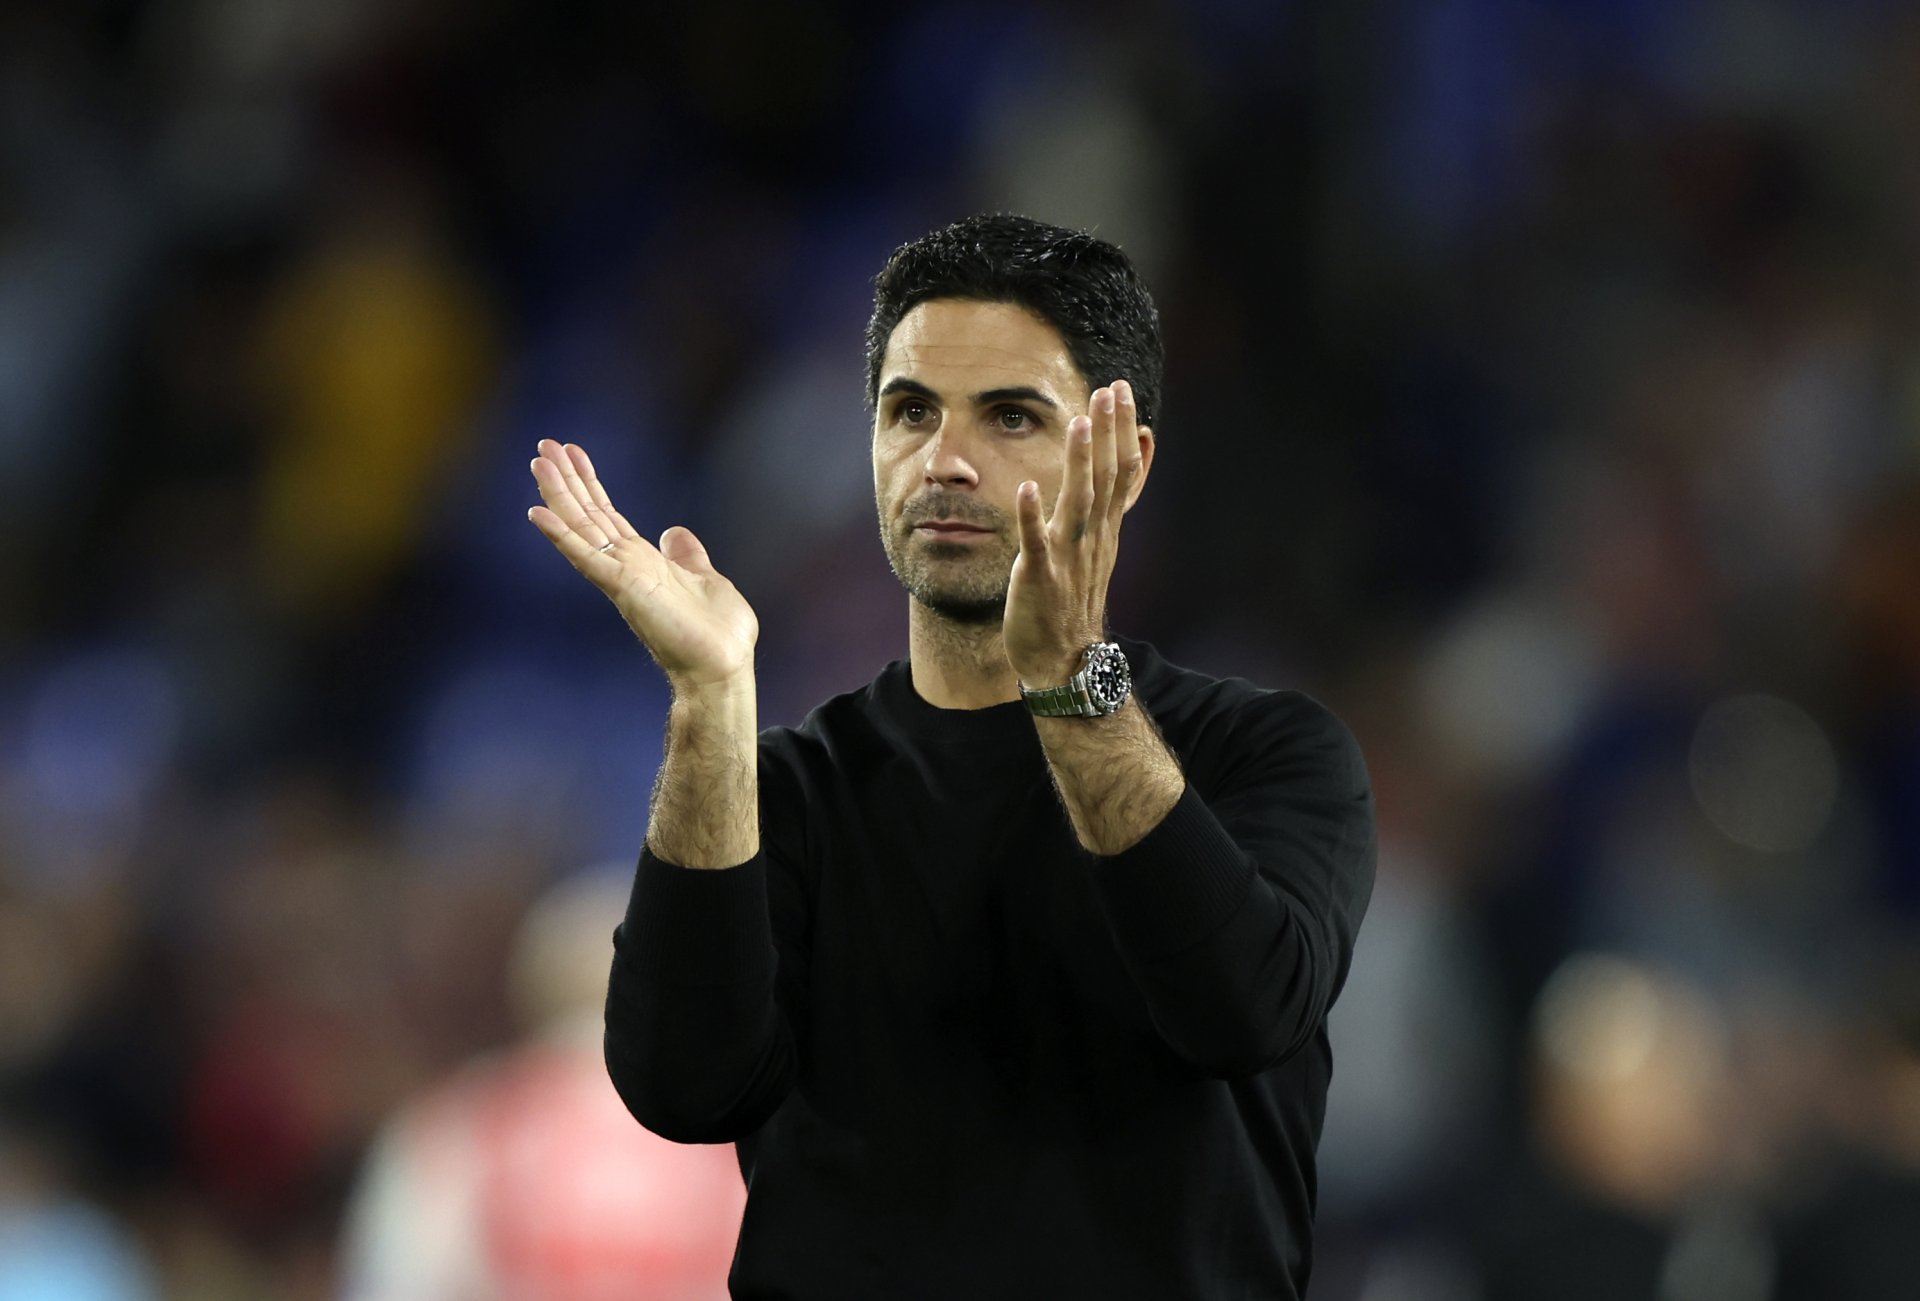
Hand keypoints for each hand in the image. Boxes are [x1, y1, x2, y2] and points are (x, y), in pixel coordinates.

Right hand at [527, 440, 757, 688]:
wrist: (722, 667)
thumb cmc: (717, 634)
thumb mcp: (706, 579)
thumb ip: (687, 555)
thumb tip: (674, 532)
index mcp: (643, 561)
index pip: (608, 514)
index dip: (589, 483)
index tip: (572, 452)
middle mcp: (625, 566)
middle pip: (588, 514)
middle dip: (566, 479)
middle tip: (543, 445)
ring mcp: (621, 576)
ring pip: (582, 528)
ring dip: (558, 495)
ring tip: (538, 462)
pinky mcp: (623, 588)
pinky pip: (586, 557)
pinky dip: (562, 536)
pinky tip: (538, 513)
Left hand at [1003, 379, 1146, 685]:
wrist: (1064, 660)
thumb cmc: (1073, 600)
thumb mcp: (1097, 548)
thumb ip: (1105, 508)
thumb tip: (1119, 475)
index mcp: (1105, 529)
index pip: (1122, 470)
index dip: (1122, 429)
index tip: (1120, 390)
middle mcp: (1092, 538)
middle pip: (1108, 477)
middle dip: (1108, 432)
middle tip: (1110, 390)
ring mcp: (1068, 558)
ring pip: (1078, 503)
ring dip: (1078, 463)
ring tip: (1076, 423)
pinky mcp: (1040, 578)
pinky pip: (1036, 545)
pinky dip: (1033, 516)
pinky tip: (1028, 487)